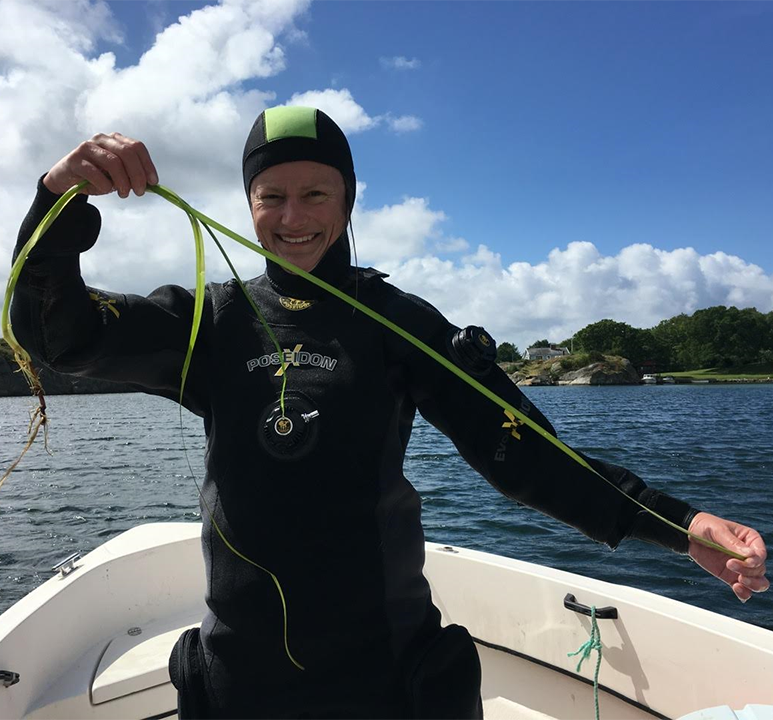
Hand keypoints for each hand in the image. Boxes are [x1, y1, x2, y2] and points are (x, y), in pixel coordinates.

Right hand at [43, 133, 158, 197]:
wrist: (67, 179)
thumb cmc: (97, 177)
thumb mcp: (118, 175)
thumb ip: (133, 176)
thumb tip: (151, 184)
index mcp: (115, 140)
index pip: (137, 147)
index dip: (148, 165)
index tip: (153, 182)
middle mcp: (102, 139)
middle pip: (127, 153)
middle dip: (137, 175)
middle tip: (139, 192)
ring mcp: (87, 147)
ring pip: (113, 162)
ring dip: (123, 182)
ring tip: (124, 194)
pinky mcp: (75, 159)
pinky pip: (95, 173)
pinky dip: (105, 185)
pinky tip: (106, 190)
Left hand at [688, 512, 768, 601]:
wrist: (688, 535)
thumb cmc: (705, 526)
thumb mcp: (718, 531)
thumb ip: (733, 543)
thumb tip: (751, 556)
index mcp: (750, 539)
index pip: (760, 554)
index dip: (756, 560)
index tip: (744, 561)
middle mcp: (749, 555)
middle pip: (759, 569)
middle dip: (749, 571)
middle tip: (730, 565)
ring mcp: (741, 568)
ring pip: (758, 582)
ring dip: (753, 585)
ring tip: (738, 582)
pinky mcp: (731, 577)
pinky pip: (744, 590)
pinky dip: (744, 593)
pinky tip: (736, 589)